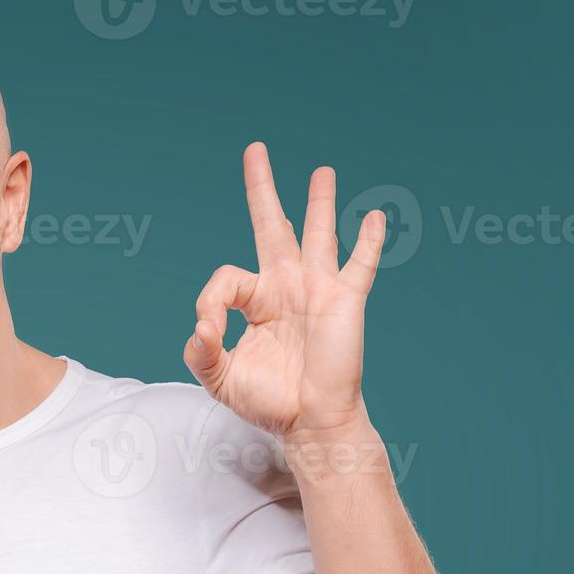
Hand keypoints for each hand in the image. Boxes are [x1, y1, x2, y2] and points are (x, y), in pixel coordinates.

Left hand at [183, 142, 386, 442]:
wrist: (310, 423)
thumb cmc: (268, 402)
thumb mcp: (220, 380)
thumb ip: (201, 354)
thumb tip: (200, 326)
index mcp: (256, 302)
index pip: (225, 279)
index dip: (210, 301)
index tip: (209, 332)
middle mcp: (286, 287)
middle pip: (272, 227)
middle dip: (262, 189)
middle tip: (255, 150)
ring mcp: (318, 290)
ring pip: (318, 234)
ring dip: (319, 201)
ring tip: (321, 171)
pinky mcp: (346, 301)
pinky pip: (360, 265)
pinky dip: (369, 241)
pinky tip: (373, 217)